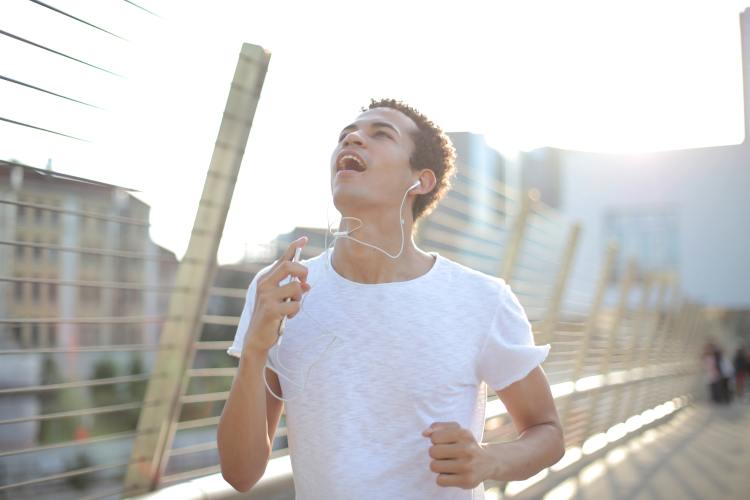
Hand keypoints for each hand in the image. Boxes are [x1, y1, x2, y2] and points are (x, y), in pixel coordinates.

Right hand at [244, 237, 310, 353]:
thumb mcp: (281, 299)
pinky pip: (294, 305)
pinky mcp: (271, 309)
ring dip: (299, 298)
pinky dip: (296, 311)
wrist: (257, 338)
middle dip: (302, 272)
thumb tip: (307, 284)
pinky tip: (287, 317)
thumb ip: (292, 289)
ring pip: (296, 287)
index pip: (282, 259)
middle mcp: (264, 284)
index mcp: (266, 279)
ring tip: (291, 307)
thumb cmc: (271, 317)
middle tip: (305, 283)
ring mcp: (266, 296)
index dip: (294, 248)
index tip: (304, 239)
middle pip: (289, 266)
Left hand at [422, 421, 493, 488]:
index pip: (434, 437)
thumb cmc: (466, 444)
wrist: (488, 462)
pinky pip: (440, 480)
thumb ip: (438, 427)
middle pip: (432, 452)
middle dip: (435, 454)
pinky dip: (442, 478)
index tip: (445, 443)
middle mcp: (466, 449)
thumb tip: (424, 433)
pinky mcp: (466, 481)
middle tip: (446, 455)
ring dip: (438, 466)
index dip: (436, 441)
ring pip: (434, 466)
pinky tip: (451, 474)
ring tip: (448, 464)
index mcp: (463, 434)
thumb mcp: (456, 430)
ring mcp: (467, 466)